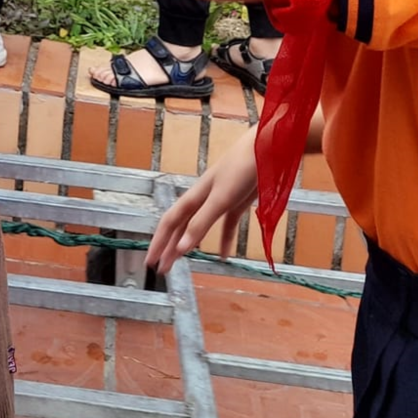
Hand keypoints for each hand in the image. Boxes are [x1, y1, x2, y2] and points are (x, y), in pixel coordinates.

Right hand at [145, 125, 257, 276]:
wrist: (266, 149)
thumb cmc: (240, 169)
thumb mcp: (220, 199)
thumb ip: (201, 223)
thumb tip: (181, 249)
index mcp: (194, 197)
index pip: (169, 223)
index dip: (159, 242)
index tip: (151, 261)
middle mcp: (203, 199)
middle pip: (180, 227)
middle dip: (169, 247)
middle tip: (161, 269)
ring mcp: (220, 202)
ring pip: (198, 228)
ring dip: (189, 245)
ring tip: (180, 261)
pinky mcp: (237, 204)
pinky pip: (226, 227)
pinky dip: (224, 241)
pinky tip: (225, 256)